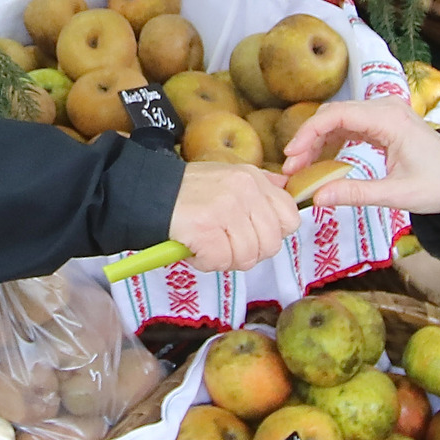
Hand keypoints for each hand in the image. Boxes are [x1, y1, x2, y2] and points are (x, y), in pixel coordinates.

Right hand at [170, 162, 302, 273]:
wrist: (149, 193)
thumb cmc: (189, 191)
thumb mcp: (229, 175)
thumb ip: (259, 185)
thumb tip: (286, 186)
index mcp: (254, 179)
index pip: (289, 218)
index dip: (272, 235)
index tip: (252, 235)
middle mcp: (244, 190)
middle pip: (270, 244)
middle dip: (249, 253)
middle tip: (225, 245)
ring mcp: (226, 208)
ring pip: (247, 257)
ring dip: (225, 260)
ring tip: (207, 245)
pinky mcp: (206, 228)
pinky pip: (221, 262)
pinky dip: (206, 263)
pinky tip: (195, 249)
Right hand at [281, 99, 439, 213]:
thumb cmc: (439, 186)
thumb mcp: (396, 195)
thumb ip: (356, 194)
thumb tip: (317, 198)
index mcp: (389, 119)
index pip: (335, 115)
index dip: (307, 134)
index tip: (290, 157)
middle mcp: (385, 107)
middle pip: (333, 114)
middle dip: (308, 140)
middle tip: (291, 170)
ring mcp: (385, 113)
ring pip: (338, 119)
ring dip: (317, 141)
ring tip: (301, 168)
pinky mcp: (385, 122)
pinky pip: (350, 125)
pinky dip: (332, 141)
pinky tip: (321, 160)